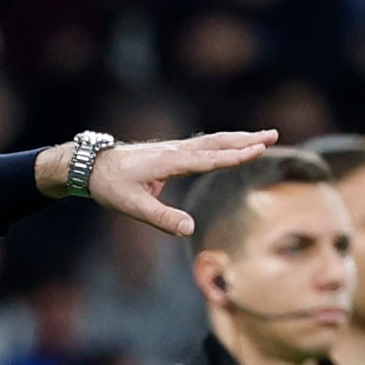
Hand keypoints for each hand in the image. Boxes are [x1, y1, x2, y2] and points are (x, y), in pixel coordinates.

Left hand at [37, 131, 277, 235]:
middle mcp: (175, 150)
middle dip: (246, 140)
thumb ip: (162, 218)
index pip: (209, 158)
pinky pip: (204, 145)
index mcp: (169, 162)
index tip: (258, 150)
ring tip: (263, 137)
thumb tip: (190, 229)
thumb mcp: (133, 207)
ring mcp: (173, 149)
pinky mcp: (170, 152)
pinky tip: (232, 145)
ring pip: (212, 141)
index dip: (234, 155)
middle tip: (274, 135)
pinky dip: (223, 142)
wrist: (90, 165)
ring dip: (238, 138)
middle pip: (217, 142)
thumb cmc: (110, 186)